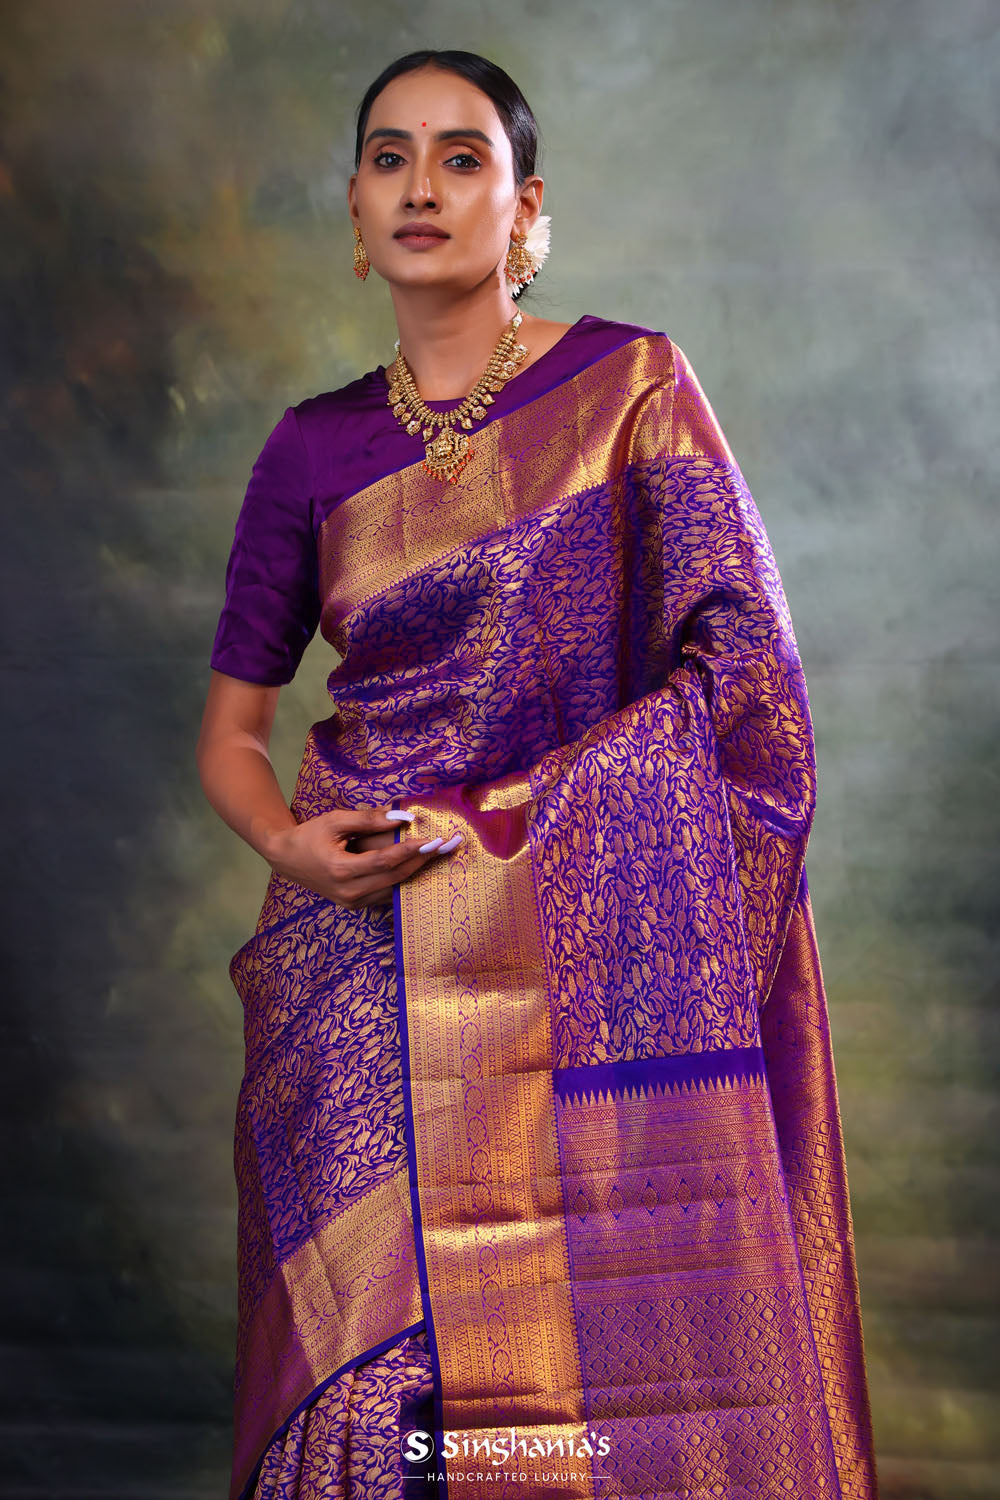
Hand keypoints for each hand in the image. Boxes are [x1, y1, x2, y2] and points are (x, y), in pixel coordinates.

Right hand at [264, 805, 461, 909]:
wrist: (286, 859)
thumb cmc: (310, 835)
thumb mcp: (335, 820)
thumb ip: (369, 819)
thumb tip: (403, 817)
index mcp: (341, 870)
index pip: (386, 861)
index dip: (412, 850)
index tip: (435, 840)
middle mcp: (348, 892)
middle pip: (395, 877)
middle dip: (424, 861)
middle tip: (448, 846)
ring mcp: (352, 902)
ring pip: (394, 888)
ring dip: (417, 871)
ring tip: (439, 855)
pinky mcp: (354, 905)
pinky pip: (386, 894)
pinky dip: (402, 880)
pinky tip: (419, 866)